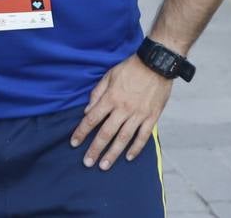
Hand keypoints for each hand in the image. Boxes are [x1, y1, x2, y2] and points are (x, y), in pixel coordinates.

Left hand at [70, 53, 171, 168]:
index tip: (74, 143)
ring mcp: (139, 114)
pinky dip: (136, 148)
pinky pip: (143, 136)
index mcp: (111, 98)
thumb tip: (87, 111)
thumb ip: (97, 94)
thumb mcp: (109, 75)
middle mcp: (123, 109)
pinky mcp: (152, 117)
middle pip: (106, 133)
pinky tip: (129, 157)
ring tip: (104, 165)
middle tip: (87, 162)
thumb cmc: (131, 68)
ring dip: (113, 154)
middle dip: (95, 149)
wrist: (156, 64)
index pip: (92, 119)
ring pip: (123, 138)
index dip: (81, 132)